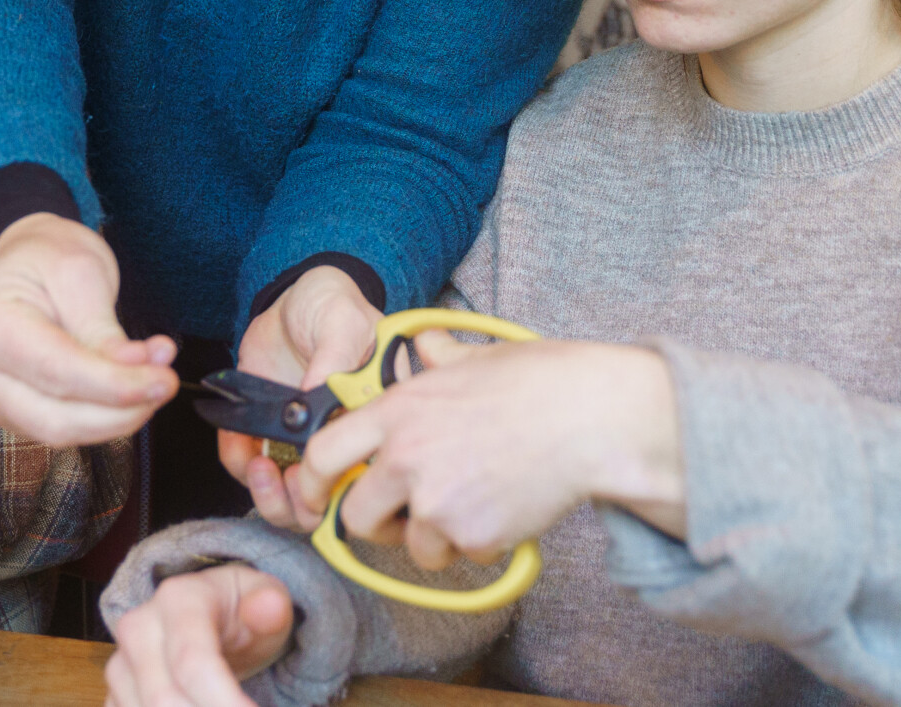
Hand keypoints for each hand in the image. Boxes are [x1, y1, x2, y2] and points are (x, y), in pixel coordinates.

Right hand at [0, 213, 175, 446]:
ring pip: (61, 431)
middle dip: (121, 410)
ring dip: (117, 415)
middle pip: (55, 416)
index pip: (56, 370)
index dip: (115, 385)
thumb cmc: (49, 257)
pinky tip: (127, 387)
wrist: (28, 260)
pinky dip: (102, 416)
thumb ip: (103, 329)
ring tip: (153, 377)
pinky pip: (61, 428)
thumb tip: (136, 370)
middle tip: (166, 381)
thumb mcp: (81, 273)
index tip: (164, 380)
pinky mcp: (11, 412)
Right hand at [106, 564, 295, 706]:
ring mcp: (121, 664)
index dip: (225, 702)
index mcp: (179, 600)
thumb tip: (271, 605)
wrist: (208, 615)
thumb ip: (271, 607)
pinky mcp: (115, 694)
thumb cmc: (240, 611)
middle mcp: (139, 629)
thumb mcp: (266, 599)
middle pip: (164, 700)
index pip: (193, 663)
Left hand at [221, 266, 380, 530]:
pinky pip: (250, 465)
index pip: (367, 472)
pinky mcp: (268, 435)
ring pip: (291, 500)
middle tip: (286, 477)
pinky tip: (237, 440)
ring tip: (258, 465)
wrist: (292, 298)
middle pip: (330, 502)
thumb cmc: (331, 305)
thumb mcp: (342, 320)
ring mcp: (304, 445)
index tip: (321, 476)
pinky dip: (238, 462)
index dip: (345, 487)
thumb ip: (336, 356)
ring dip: (271, 496)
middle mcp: (342, 443)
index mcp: (373, 421)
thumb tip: (321, 395)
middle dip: (305, 503)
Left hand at [290, 336, 684, 569]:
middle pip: (356, 516)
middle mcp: (405, 456)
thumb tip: (424, 345)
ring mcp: (435, 500)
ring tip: (475, 504)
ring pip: (414, 546)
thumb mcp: (474, 358)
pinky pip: (464, 555)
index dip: (312, 482)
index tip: (319, 495)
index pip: (322, 453)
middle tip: (408, 515)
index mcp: (396, 410)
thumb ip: (436, 359)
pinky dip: (483, 543)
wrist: (588, 417)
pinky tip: (505, 508)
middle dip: (378, 525)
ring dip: (439, 538)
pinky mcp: (471, 533)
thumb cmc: (538, 382)